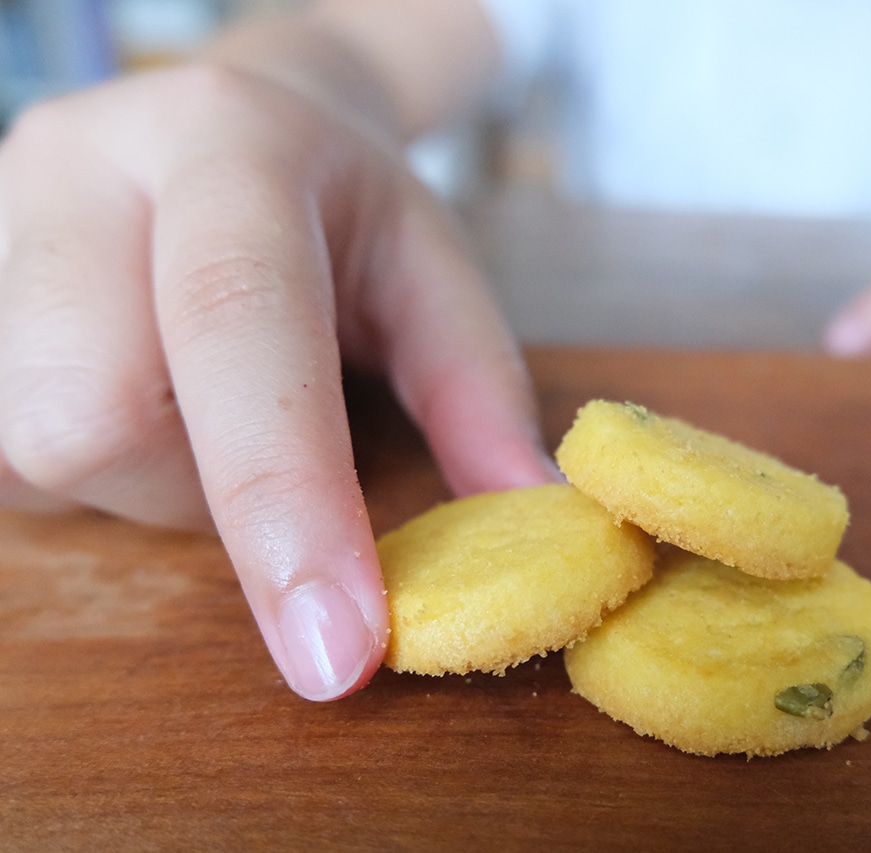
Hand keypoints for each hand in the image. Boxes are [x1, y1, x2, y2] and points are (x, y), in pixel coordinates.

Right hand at [0, 65, 557, 699]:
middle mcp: (85, 167)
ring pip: (32, 448)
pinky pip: (3, 450)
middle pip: (90, 414)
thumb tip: (525, 518)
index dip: (282, 499)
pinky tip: (142, 402)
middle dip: (190, 494)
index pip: (237, 322)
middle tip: (259, 454)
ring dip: (139, 485)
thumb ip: (480, 393)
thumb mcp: (437, 271)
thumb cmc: (350, 211)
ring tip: (199, 410)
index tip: (336, 652)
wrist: (241, 119)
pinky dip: (87, 472)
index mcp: (232, 146)